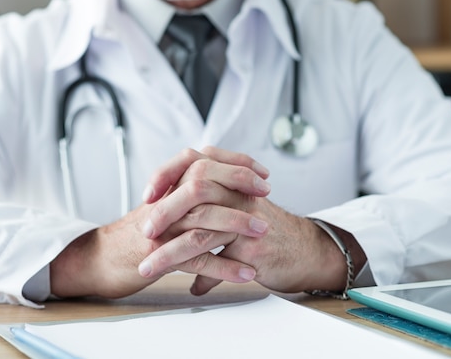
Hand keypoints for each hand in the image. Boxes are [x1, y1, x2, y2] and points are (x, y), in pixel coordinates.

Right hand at [50, 148, 271, 298]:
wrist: (100, 258)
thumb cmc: (136, 234)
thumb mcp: (162, 206)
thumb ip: (188, 194)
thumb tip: (223, 186)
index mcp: (167, 188)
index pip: (204, 162)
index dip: (235, 164)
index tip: (261, 172)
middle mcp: (164, 202)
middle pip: (204, 182)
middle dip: (239, 185)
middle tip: (265, 194)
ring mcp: (161, 228)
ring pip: (202, 218)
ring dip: (237, 224)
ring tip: (262, 231)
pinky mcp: (158, 255)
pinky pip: (196, 259)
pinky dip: (223, 267)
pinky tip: (244, 273)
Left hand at [139, 146, 365, 294]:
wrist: (306, 249)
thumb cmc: (265, 227)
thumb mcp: (235, 205)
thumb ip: (206, 198)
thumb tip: (167, 205)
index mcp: (230, 179)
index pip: (193, 161)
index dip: (166, 175)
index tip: (146, 196)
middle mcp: (239, 194)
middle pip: (195, 190)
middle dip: (164, 212)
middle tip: (145, 232)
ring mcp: (247, 220)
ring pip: (202, 233)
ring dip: (171, 254)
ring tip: (150, 268)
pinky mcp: (255, 248)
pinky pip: (221, 264)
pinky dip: (205, 278)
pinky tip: (194, 288)